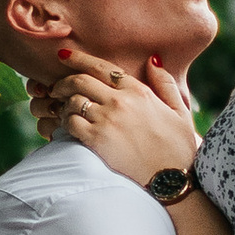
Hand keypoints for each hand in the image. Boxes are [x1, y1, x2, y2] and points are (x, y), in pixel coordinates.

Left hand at [48, 56, 198, 190]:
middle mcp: (120, 101)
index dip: (78, 59)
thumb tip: (153, 60)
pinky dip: (64, 123)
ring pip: (72, 101)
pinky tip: (66, 128)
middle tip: (55, 88)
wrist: (172, 179)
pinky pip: (70, 123)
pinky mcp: (97, 140)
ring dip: (63, 104)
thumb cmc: (179, 148)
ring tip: (61, 111)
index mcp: (139, 91)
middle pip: (80, 80)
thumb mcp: (179, 110)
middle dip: (63, 82)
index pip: (102, 67)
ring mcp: (107, 120)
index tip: (63, 56)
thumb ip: (165, 83)